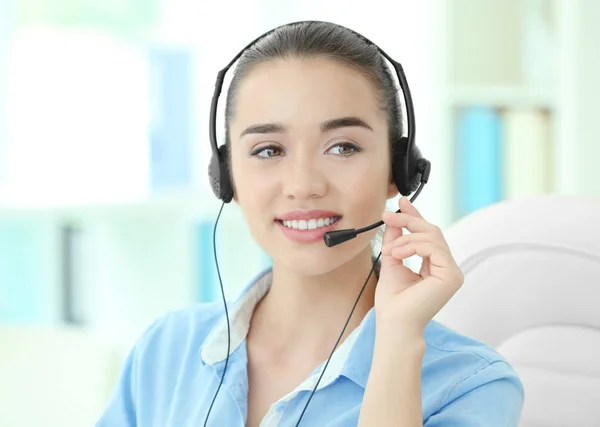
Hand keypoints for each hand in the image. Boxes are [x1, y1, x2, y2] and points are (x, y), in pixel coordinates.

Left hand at [374, 197, 463, 334]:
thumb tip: (394, 218)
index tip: (401, 203)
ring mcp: (452, 272)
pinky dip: (412, 245)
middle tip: (387, 217)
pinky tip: (397, 253)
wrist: (394, 323)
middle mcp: (447, 267)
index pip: (428, 235)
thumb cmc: (393, 300)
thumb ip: (396, 239)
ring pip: (432, 236)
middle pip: (432, 231)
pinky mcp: (451, 276)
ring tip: (389, 250)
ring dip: (406, 237)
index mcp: (435, 265)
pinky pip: (433, 247)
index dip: (415, 217)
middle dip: (408, 221)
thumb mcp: (392, 260)